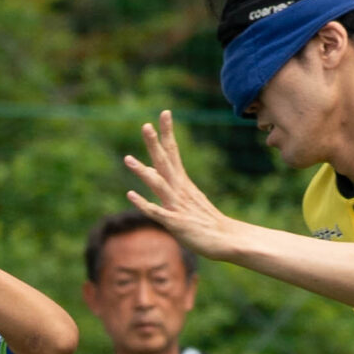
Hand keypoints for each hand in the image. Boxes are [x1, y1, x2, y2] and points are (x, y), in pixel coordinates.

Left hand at [122, 111, 241, 258]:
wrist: (226, 240)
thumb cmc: (205, 221)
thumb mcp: (186, 199)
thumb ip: (169, 185)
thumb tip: (152, 171)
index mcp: (183, 183)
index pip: (174, 152)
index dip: (167, 133)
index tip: (164, 113)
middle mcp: (180, 190)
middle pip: (165, 162)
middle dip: (154, 144)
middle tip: (145, 125)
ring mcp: (177, 206)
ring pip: (158, 184)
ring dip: (142, 171)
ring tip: (127, 159)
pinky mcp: (176, 223)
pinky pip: (156, 212)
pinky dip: (143, 203)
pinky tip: (130, 195)